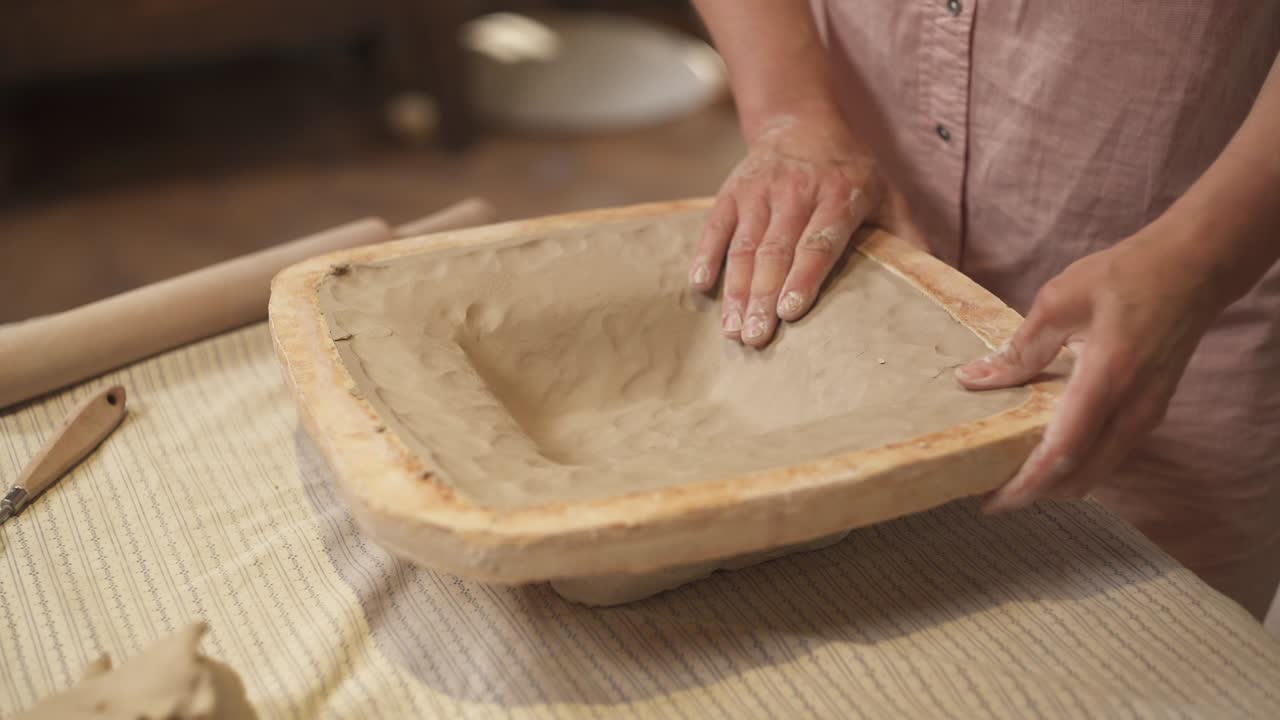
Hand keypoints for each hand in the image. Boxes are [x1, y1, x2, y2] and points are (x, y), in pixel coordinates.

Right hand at [689, 114, 920, 346]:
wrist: (800, 121)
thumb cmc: (851, 172)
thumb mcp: (888, 196)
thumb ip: (907, 239)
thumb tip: (937, 284)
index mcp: (840, 194)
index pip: (820, 241)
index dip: (803, 276)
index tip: (789, 311)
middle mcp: (797, 190)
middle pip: (776, 250)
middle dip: (762, 296)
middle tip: (754, 337)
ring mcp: (760, 190)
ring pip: (744, 244)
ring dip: (735, 289)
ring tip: (732, 329)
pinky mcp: (732, 190)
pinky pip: (716, 225)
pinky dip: (706, 255)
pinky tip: (700, 286)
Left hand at [954, 230, 1223, 511]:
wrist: (1195, 267)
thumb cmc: (1127, 275)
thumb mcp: (1059, 301)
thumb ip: (1019, 349)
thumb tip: (972, 379)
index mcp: (1107, 377)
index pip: (1064, 451)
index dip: (1027, 484)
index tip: (993, 502)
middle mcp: (1133, 407)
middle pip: (1081, 476)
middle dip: (1036, 494)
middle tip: (991, 495)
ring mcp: (1148, 413)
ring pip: (1098, 470)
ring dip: (1057, 483)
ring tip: (1013, 479)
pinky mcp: (1152, 411)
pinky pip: (1110, 454)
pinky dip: (1077, 466)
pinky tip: (1047, 455)